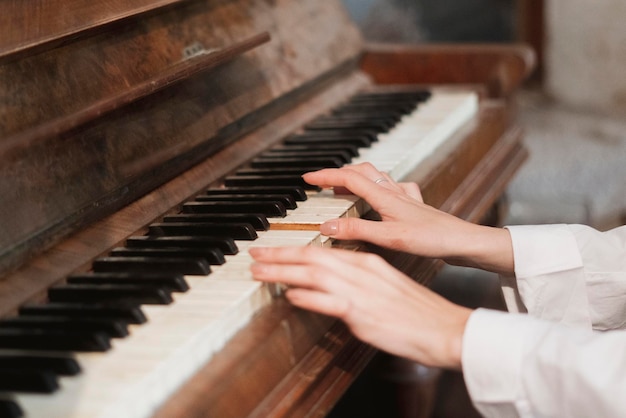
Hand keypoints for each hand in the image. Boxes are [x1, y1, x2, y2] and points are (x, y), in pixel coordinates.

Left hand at [250, 245, 470, 368]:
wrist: (445, 328)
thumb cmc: (417, 311)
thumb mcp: (384, 286)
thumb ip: (356, 282)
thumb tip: (328, 286)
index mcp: (367, 263)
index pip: (322, 250)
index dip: (292, 250)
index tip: (270, 250)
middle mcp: (362, 272)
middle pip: (313, 257)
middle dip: (279, 255)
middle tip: (254, 255)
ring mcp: (362, 292)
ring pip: (315, 275)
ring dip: (283, 273)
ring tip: (259, 273)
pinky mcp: (364, 314)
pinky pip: (331, 302)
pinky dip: (309, 297)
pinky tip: (291, 296)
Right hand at [303, 163, 513, 273]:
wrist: (463, 241)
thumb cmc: (432, 239)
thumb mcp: (389, 238)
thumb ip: (357, 232)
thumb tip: (326, 227)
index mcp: (385, 197)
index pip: (348, 179)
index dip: (326, 176)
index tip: (307, 178)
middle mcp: (394, 192)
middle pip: (361, 172)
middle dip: (338, 173)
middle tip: (322, 182)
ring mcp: (405, 197)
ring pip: (376, 176)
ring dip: (356, 177)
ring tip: (343, 187)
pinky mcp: (414, 205)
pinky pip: (394, 187)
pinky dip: (380, 185)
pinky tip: (384, 193)